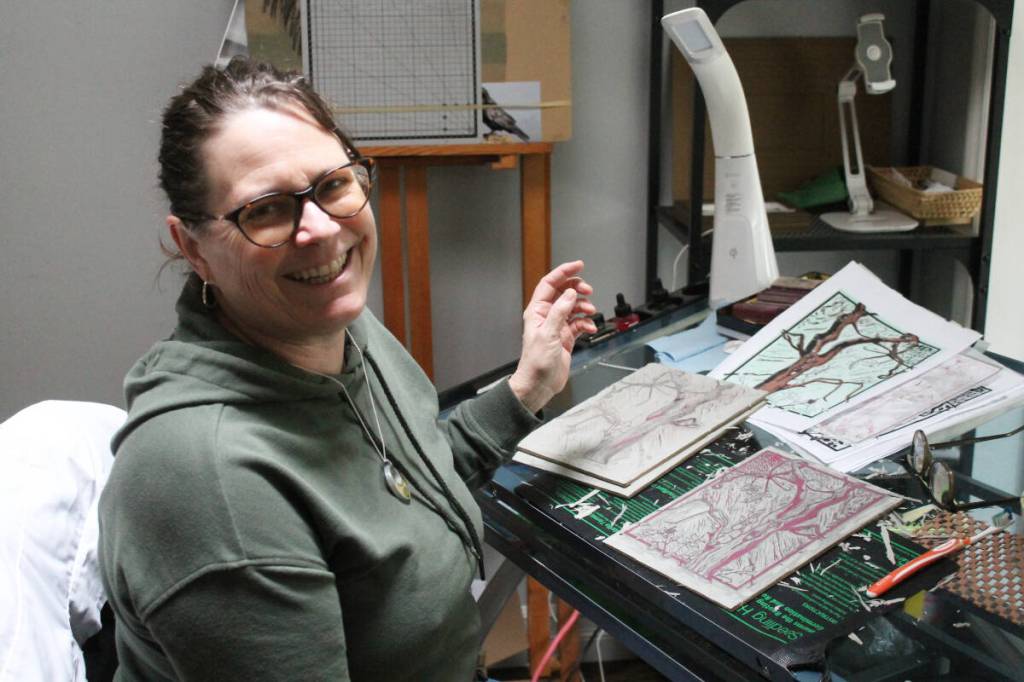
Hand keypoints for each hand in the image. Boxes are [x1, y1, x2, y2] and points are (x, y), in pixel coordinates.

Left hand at [508, 261, 597, 412]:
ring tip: (590, 312)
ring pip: (574, 307)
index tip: (578, 265)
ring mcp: (557, 326)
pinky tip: (590, 328)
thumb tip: (569, 294)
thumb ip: (560, 312)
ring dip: (584, 307)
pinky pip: (579, 323)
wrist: (539, 384)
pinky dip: (587, 323)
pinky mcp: (566, 337)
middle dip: (577, 289)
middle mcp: (547, 316)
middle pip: (563, 292)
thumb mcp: (548, 334)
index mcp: (537, 311)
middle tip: (588, 291)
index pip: (549, 284)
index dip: (563, 272)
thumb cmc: (536, 363)